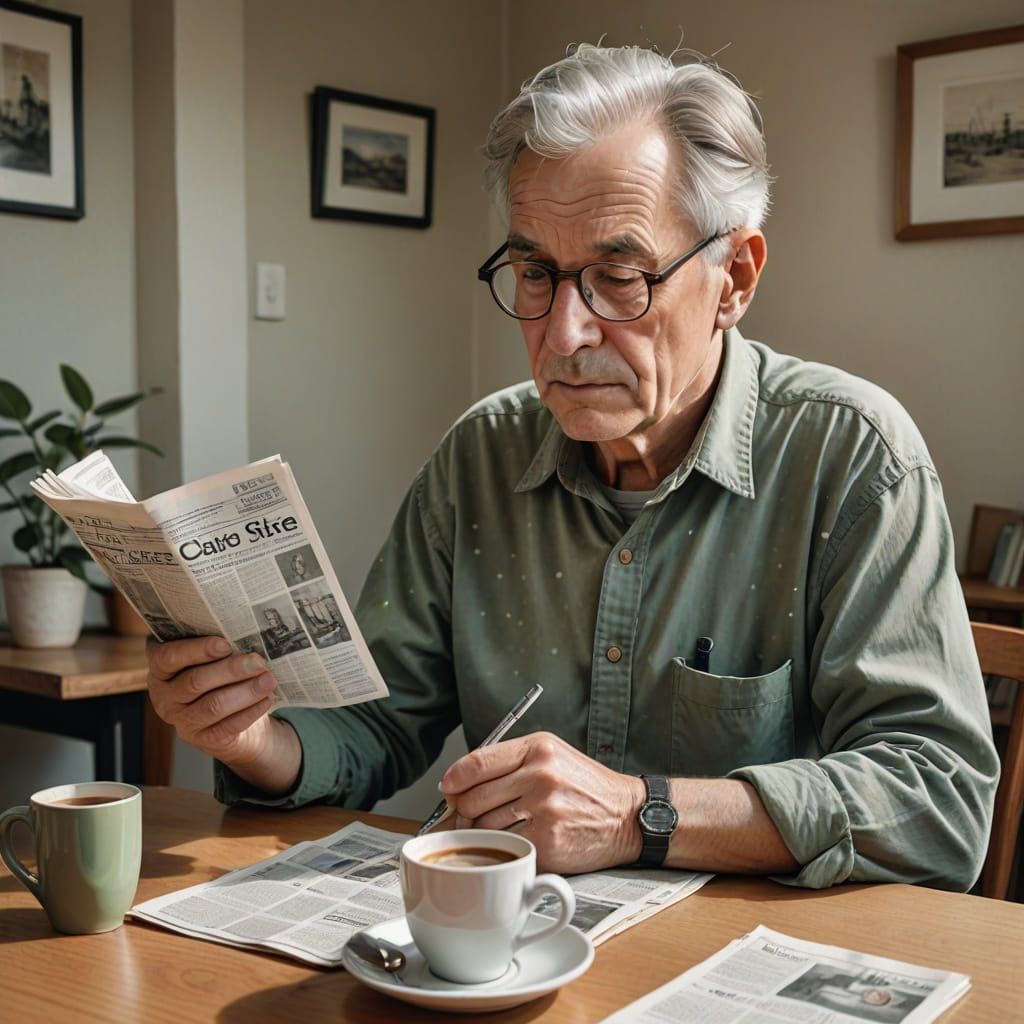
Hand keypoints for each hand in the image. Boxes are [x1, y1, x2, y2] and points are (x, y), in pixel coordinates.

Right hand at [146, 636, 281, 768]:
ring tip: (269, 679)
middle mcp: (165, 698)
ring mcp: (183, 721)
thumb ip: (216, 648)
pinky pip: (229, 725)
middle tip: (259, 661)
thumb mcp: (209, 660)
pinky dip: (250, 711)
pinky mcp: (203, 740)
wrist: (227, 719)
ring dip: (245, 691)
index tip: (226, 644)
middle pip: (196, 681)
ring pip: (214, 705)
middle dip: (231, 670)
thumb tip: (242, 633)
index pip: (168, 657)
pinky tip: (267, 699)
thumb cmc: (218, 677)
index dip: (197, 650)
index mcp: (161, 671)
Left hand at [439, 731, 644, 873]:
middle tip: (470, 816)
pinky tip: (518, 843)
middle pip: (473, 798)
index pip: (476, 763)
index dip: (453, 779)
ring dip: (482, 834)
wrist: (627, 816)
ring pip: (484, 826)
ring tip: (500, 830)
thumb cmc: (585, 787)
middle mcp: (541, 775)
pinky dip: (506, 849)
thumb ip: (509, 763)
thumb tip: (458, 785)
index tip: (448, 789)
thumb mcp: (552, 756)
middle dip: (464, 811)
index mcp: (538, 748)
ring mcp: (545, 809)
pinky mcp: (548, 842)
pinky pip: (506, 847)